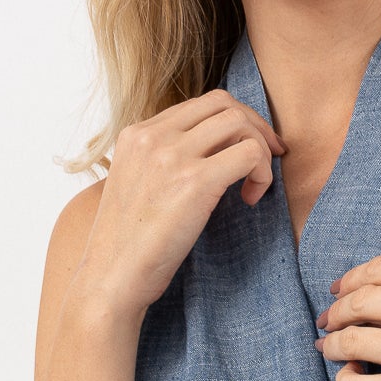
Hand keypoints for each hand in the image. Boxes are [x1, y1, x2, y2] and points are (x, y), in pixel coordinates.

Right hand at [77, 89, 286, 313]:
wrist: (112, 277)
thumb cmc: (128, 244)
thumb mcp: (136, 185)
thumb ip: (162, 160)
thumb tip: (211, 153)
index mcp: (136, 134)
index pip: (199, 105)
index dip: (232, 123)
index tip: (246, 148)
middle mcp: (152, 136)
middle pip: (222, 103)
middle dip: (254, 126)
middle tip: (268, 156)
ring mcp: (172, 155)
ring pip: (239, 122)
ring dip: (260, 149)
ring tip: (256, 183)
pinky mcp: (195, 181)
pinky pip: (250, 154)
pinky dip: (261, 173)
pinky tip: (250, 199)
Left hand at [313, 253, 380, 380]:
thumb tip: (376, 298)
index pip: (373, 270)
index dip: (348, 282)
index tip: (338, 293)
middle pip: (354, 303)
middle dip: (335, 314)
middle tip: (328, 325)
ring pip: (346, 341)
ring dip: (333, 346)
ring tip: (334, 352)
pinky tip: (357, 379)